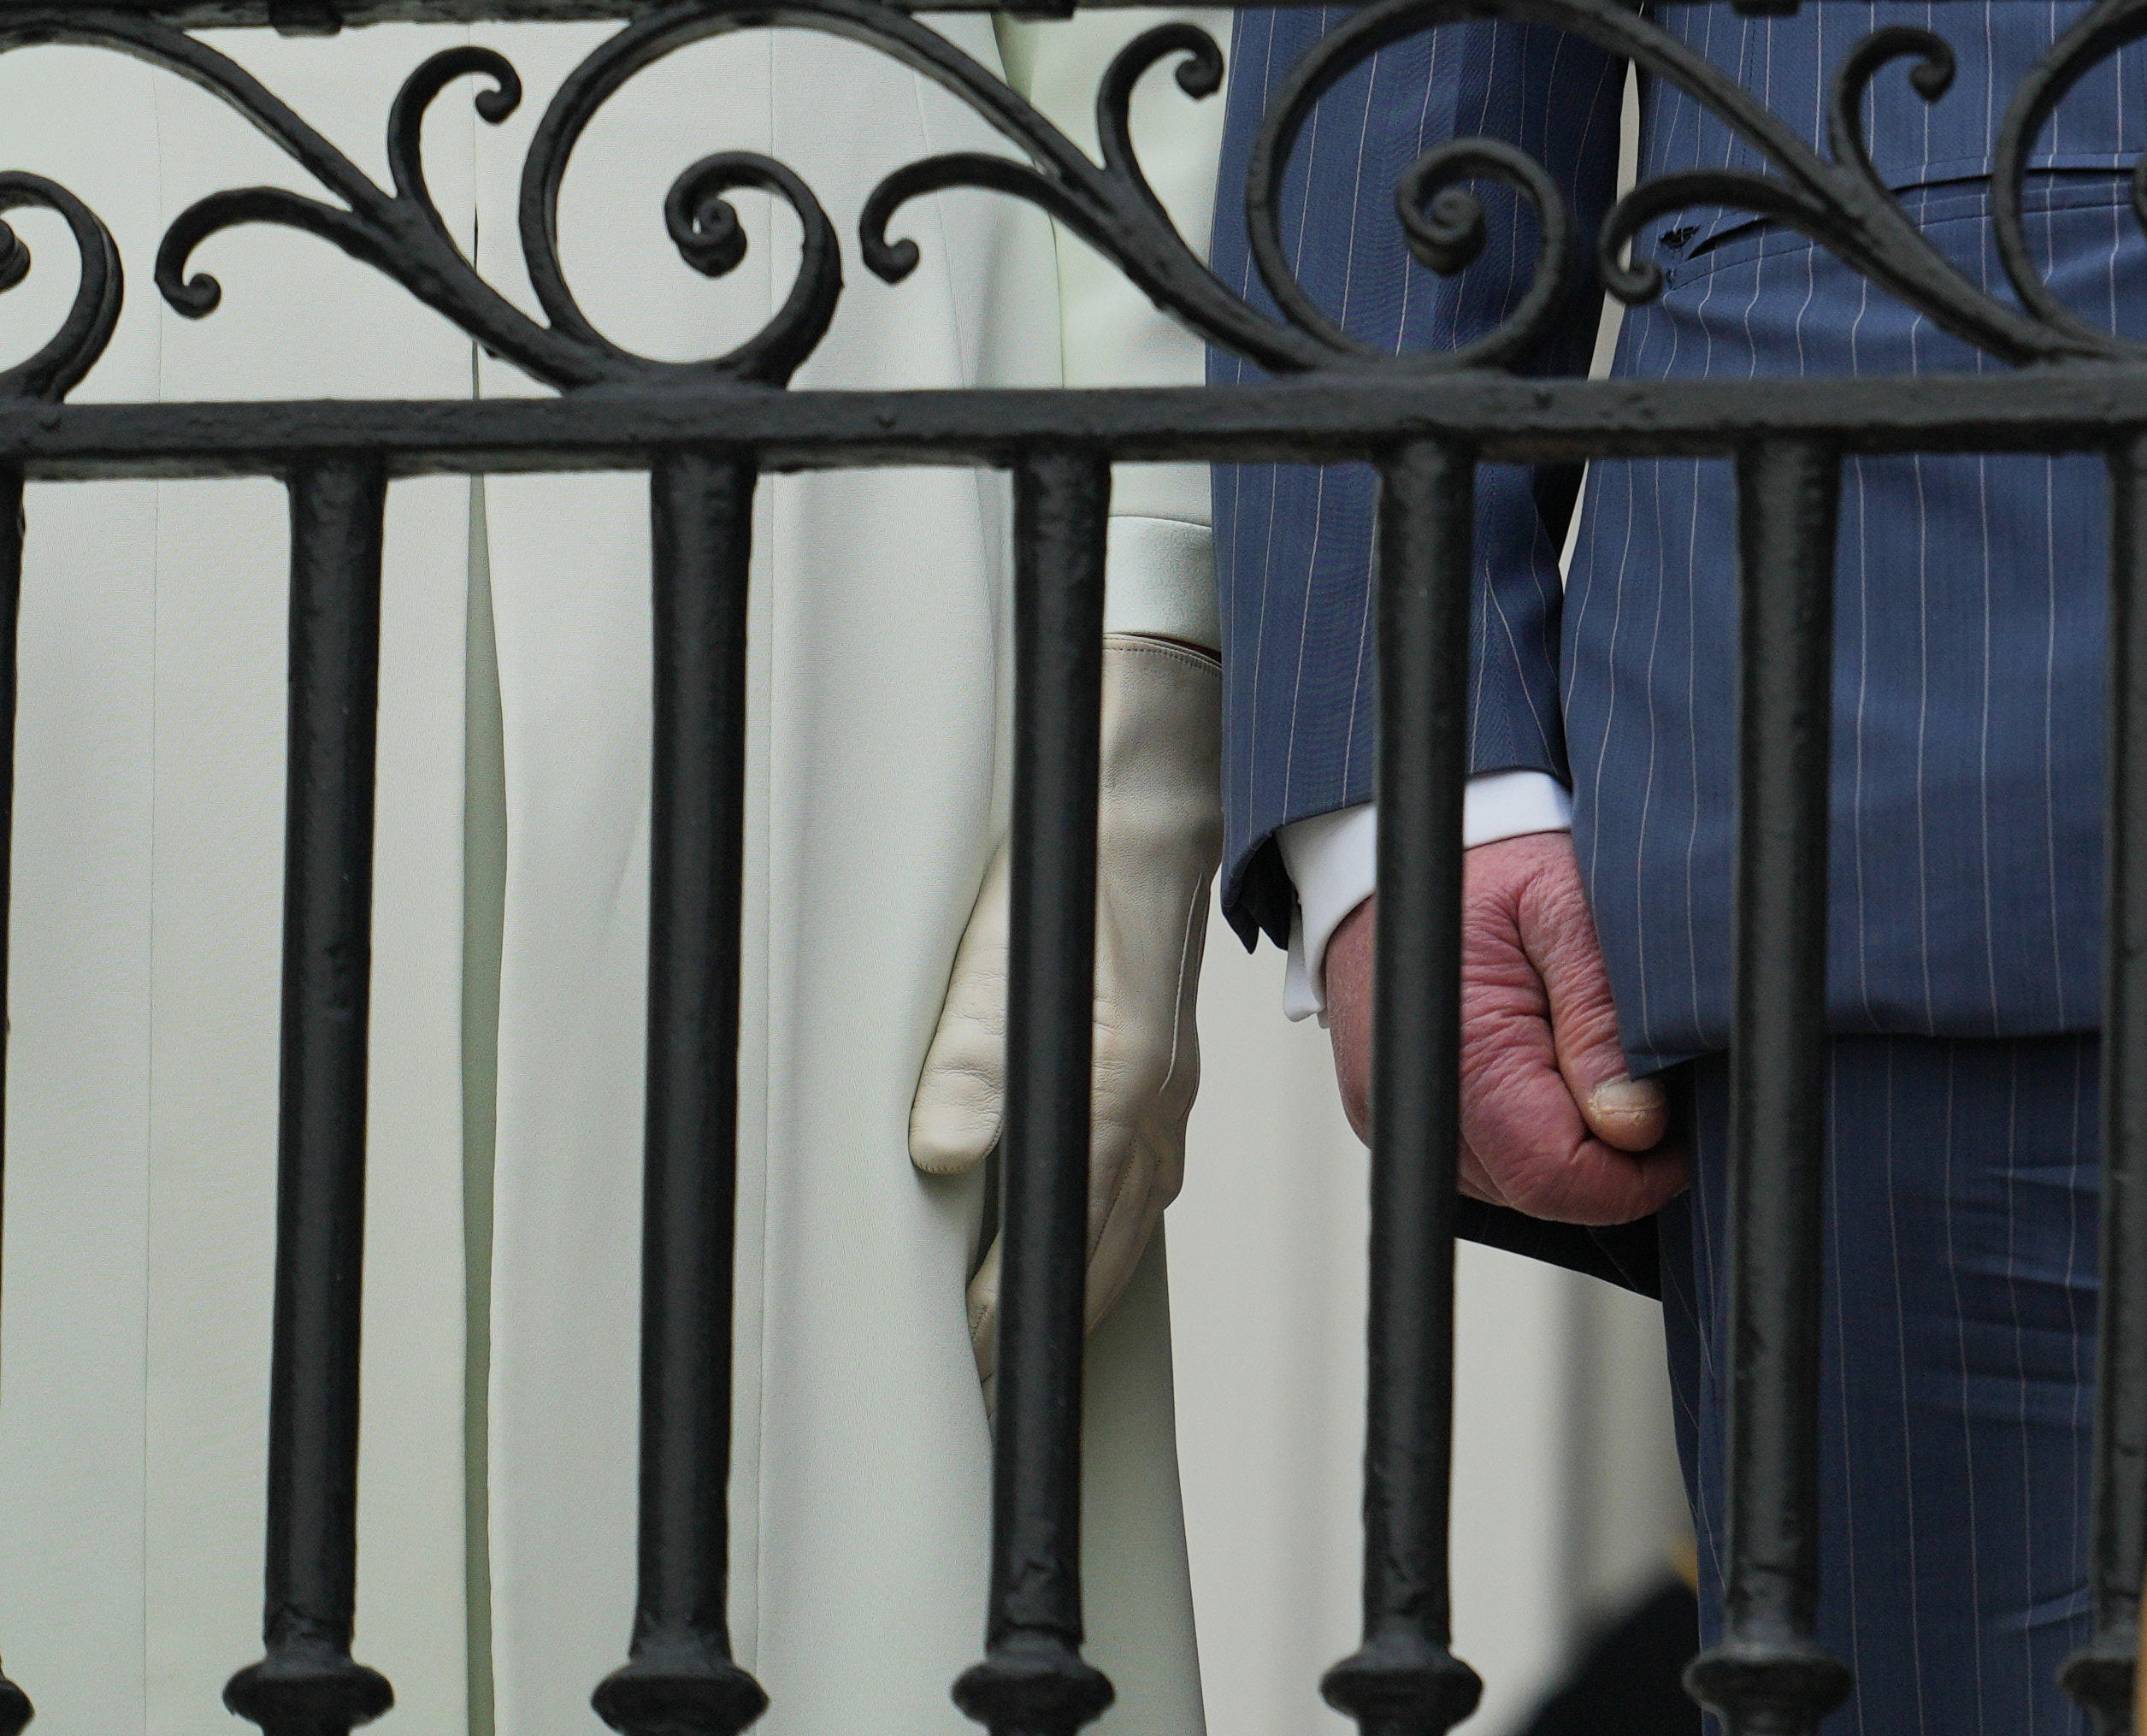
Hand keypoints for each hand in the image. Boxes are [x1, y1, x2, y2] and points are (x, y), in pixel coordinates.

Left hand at [909, 633, 1231, 1364]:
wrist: (1156, 782)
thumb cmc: (1071, 856)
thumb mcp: (997, 944)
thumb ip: (973, 1049)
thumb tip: (944, 1154)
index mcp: (1111, 1080)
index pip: (1052, 1233)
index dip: (1006, 1312)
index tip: (962, 1376)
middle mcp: (1153, 1099)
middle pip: (1100, 1249)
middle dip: (1043, 1330)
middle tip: (988, 1396)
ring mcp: (1171, 1088)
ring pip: (1128, 1221)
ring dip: (1080, 1290)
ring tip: (1033, 1352)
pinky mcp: (1167, 1067)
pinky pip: (1146, 1181)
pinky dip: (1113, 1234)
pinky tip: (1092, 1244)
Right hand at [1318, 828, 1687, 1222]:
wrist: (1402, 834)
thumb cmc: (1486, 858)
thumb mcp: (1565, 908)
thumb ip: (1600, 1017)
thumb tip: (1636, 1124)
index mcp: (1456, 1057)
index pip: (1554, 1176)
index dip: (1637, 1170)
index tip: (1682, 1125)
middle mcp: (1414, 1104)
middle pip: (1538, 1189)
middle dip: (1610, 1154)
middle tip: (1651, 1076)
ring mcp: (1401, 1111)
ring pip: (1513, 1181)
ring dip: (1573, 1140)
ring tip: (1597, 1052)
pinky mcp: (1401, 1107)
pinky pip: (1486, 1153)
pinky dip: (1535, 1123)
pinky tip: (1557, 1060)